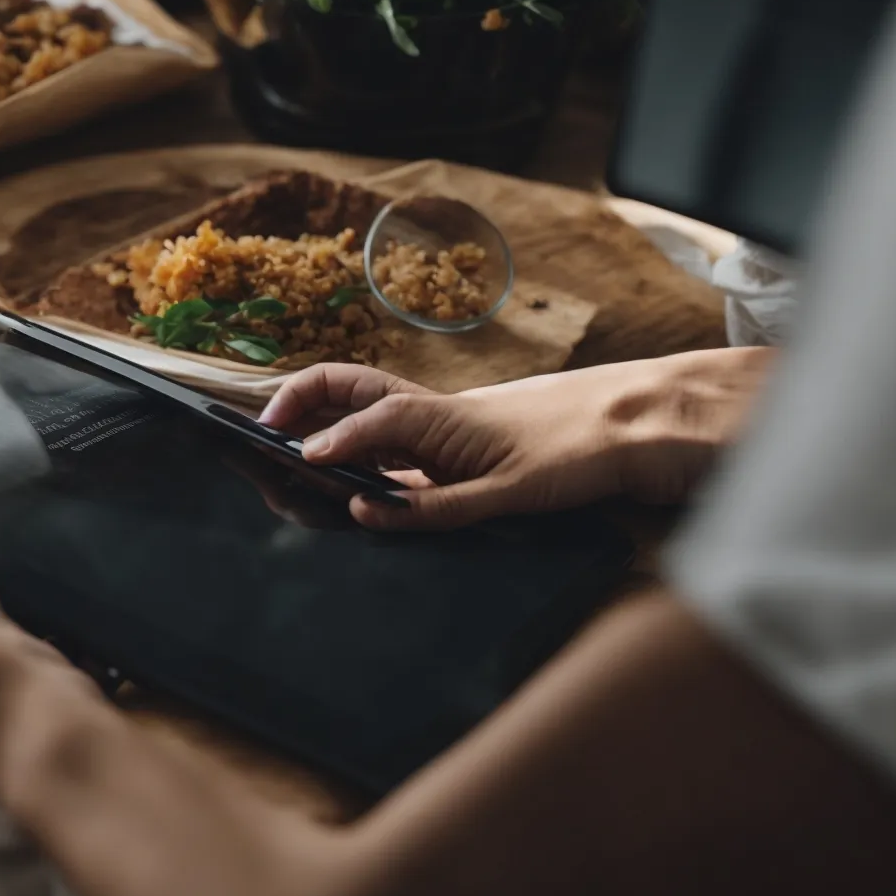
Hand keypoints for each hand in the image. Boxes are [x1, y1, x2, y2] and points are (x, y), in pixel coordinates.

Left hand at [260, 350, 774, 530]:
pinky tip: (367, 511)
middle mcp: (445, 417)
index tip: (262, 420)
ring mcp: (476, 447)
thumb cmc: (553, 443)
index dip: (303, 395)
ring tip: (294, 462)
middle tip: (257, 435)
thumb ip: (418, 472)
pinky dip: (405, 507)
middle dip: (298, 404)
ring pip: (395, 428)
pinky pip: (449, 498)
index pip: (353, 385)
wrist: (637, 429)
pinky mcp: (512, 484)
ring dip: (340, 444)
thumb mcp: (471, 458)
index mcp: (434, 409)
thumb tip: (356, 495)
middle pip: (357, 389)